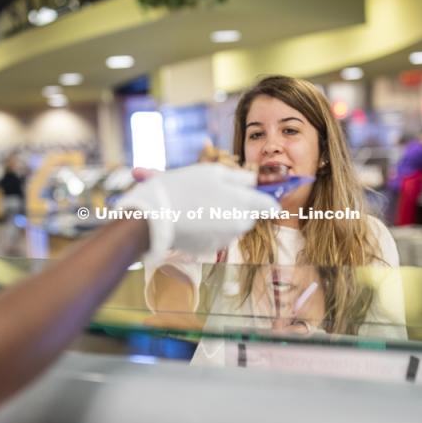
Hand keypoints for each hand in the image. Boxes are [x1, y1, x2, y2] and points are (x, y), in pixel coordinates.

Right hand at [117, 163, 278, 261]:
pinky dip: (208, 228)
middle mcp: (238, 226)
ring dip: (222, 217)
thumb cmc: (182, 188)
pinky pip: (215, 237)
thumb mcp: (212, 172)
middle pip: (248, 216)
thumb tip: (253, 182)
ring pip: (231, 227)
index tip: (265, 197)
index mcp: (243, 204)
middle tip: (216, 194)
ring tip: (198, 204)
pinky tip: (190, 217)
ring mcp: (223, 240)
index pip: (270, 205)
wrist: (151, 216)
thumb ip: (239, 177)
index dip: (268, 200)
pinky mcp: (207, 250)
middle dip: (238, 207)